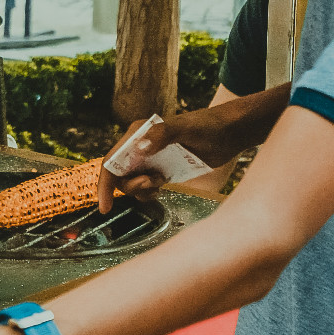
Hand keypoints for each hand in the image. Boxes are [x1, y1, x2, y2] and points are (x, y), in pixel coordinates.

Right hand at [98, 89, 289, 212]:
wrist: (229, 133)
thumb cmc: (208, 127)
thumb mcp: (185, 128)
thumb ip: (161, 135)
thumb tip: (139, 150)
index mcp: (138, 134)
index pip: (111, 161)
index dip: (105, 184)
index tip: (105, 207)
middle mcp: (139, 146)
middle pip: (119, 176)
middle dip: (130, 187)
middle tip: (153, 184)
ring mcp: (150, 158)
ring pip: (130, 183)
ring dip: (140, 190)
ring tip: (159, 184)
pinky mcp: (161, 169)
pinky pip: (144, 186)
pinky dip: (148, 192)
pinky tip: (162, 187)